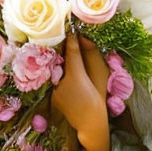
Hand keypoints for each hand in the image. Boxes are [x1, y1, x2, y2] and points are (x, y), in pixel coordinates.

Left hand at [51, 31, 109, 147]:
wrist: (91, 123)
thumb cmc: (98, 99)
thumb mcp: (99, 76)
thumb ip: (91, 56)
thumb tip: (84, 38)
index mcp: (75, 76)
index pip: (72, 52)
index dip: (71, 38)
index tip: (70, 26)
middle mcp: (61, 82)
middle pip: (59, 58)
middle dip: (61, 47)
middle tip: (62, 33)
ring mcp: (54, 90)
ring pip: (55, 68)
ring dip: (57, 59)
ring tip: (60, 47)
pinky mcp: (51, 96)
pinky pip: (53, 78)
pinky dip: (56, 72)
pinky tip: (60, 66)